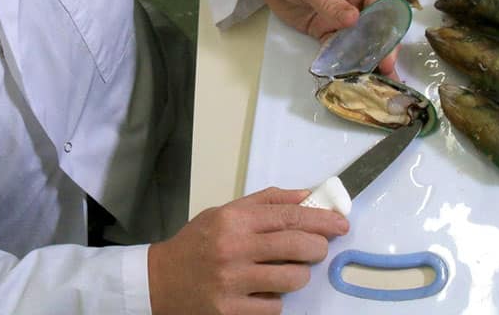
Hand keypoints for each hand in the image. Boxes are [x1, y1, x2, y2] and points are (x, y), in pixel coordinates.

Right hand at [147, 187, 348, 314]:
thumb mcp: (223, 213)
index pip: (288, 216)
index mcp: (232, 220)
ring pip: (292, 279)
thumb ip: (264, 203)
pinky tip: (263, 290)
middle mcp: (232, 249)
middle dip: (318, 247)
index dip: (320, 219)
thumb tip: (306, 195)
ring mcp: (232, 282)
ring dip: (299, 275)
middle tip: (320, 248)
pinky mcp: (230, 310)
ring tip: (289, 271)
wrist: (159, 280)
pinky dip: (276, 299)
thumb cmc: (195, 244)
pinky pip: (274, 306)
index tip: (339, 223)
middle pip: (296, 245)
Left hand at [258, 0, 394, 74]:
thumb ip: (331, 2)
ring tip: (373, 82)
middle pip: (374, 28)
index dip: (387, 30)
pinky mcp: (323, 28)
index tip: (388, 52)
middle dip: (380, 50)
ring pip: (357, 40)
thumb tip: (354, 21)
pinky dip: (340, 59)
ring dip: (363, 59)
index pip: (382, 8)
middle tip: (386, 75)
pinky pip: (335, 46)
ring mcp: (339, 17)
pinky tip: (347, 75)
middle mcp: (355, 1)